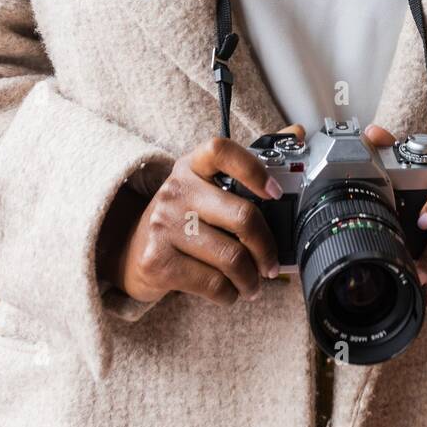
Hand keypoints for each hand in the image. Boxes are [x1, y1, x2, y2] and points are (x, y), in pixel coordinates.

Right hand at [101, 124, 305, 306]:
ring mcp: (164, 226)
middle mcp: (175, 191)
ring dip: (250, 279)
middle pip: (242, 216)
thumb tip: (297, 131)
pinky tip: (229, 292)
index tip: (276, 192)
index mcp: (191, 166)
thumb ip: (250, 162)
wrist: (129, 251)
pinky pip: (212, 284)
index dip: (253, 168)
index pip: (221, 150)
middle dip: (266, 248)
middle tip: (271, 264)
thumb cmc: (181, 217)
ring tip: (253, 284)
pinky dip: (229, 294)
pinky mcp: (158, 262)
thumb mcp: (206, 185)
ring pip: (231, 257)